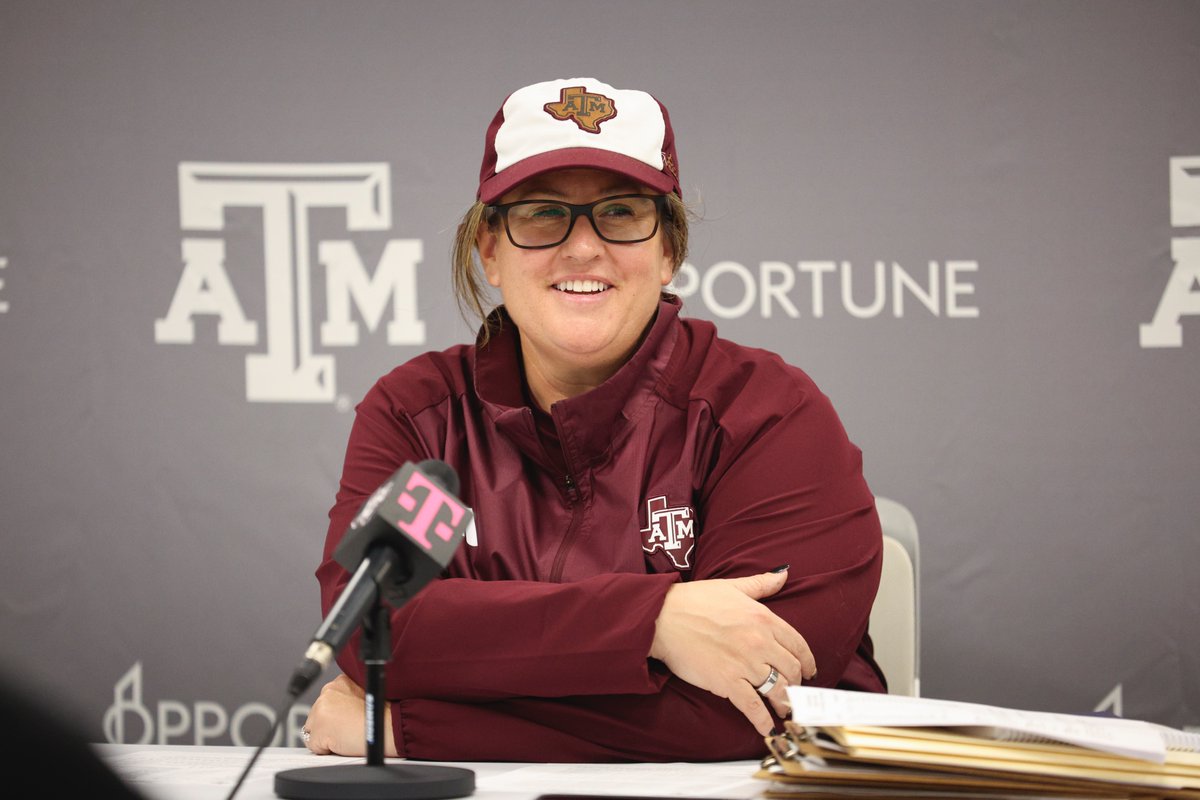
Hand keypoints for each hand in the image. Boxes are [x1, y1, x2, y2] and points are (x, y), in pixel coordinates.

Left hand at [302, 674, 397, 756]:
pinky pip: (314, 746)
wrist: (389, 726)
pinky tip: (343, 743)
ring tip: (347, 735)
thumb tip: (342, 709)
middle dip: (329, 724)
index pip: (327, 701)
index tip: (346, 719)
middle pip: (317, 714)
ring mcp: (320, 710)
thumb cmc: (384, 714)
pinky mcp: (318, 730)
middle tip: (348, 728)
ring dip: (327, 735)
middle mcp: (328, 692)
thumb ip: (349, 698)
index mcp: (341, 682)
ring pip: (313, 730)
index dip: (336, 714)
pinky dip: (325, 749)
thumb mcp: (366, 695)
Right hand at [649, 569, 815, 735]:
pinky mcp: (727, 683)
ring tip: (785, 709)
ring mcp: (745, 664)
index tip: (809, 671)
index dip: (808, 661)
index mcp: (763, 618)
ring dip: (785, 703)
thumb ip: (761, 583)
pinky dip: (763, 721)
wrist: (663, 618)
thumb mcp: (732, 587)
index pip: (798, 644)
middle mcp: (760, 642)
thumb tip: (783, 574)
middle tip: (792, 690)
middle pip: (792, 670)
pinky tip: (769, 729)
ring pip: (778, 690)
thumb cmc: (694, 600)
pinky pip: (753, 707)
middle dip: (795, 683)